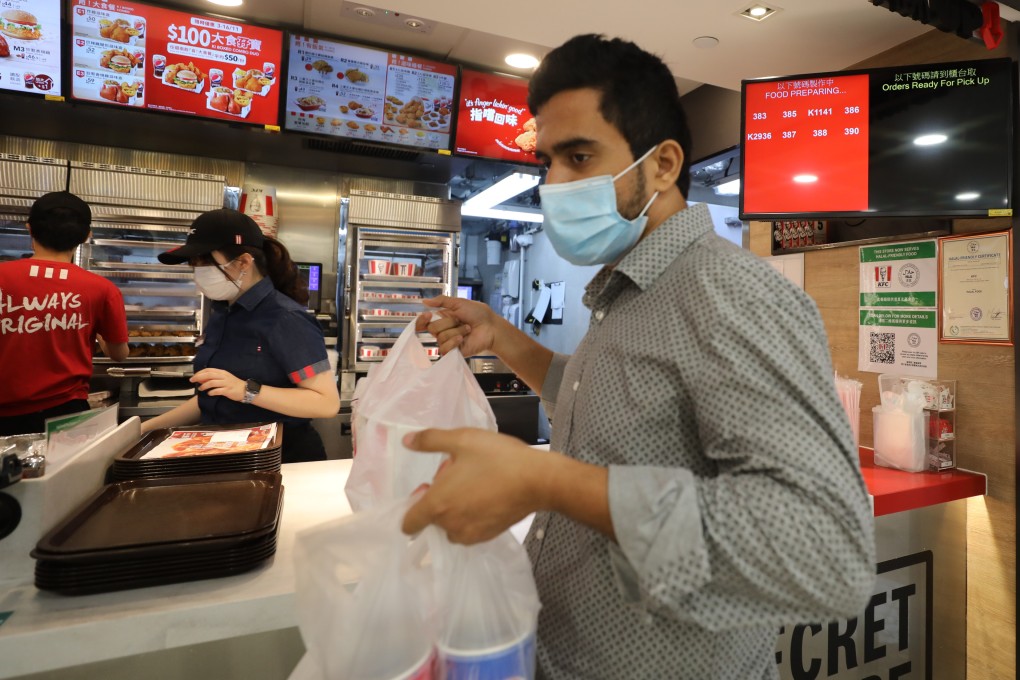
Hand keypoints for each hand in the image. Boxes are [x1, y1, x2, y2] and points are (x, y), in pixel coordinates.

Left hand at [191, 368, 244, 401]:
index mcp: (222, 372)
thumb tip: (202, 379)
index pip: (208, 370)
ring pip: (212, 382)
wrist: (246, 390)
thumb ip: (214, 378)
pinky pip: (217, 391)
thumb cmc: (234, 384)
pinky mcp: (228, 390)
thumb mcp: (224, 378)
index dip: (200, 373)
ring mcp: (226, 383)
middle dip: (199, 377)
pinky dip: (211, 392)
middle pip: (209, 375)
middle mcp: (224, 376)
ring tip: (201, 389)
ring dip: (204, 385)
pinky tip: (209, 393)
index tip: (194, 377)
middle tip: (192, 381)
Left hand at [401, 428, 548, 543]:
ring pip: (451, 526)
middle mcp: (450, 526)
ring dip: (455, 510)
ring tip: (474, 485)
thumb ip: (430, 441)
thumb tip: (406, 442)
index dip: (413, 505)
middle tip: (459, 475)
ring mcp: (470, 534)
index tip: (427, 487)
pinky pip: (468, 530)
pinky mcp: (488, 536)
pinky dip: (471, 517)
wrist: (537, 480)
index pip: (408, 523)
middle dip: (439, 499)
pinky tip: (487, 496)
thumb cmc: (497, 458)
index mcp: (438, 504)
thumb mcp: (462, 440)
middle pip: (432, 519)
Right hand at [415, 295, 499, 356]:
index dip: (422, 320)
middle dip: (448, 323)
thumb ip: (441, 301)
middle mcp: (443, 331)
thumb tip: (424, 301)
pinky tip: (462, 339)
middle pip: (432, 329)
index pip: (423, 324)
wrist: (490, 326)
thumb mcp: (459, 303)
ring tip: (467, 329)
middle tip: (460, 321)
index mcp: (442, 319)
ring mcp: (448, 342)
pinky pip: (444, 349)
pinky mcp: (454, 352)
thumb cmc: (478, 313)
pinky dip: (453, 342)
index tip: (428, 315)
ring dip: (456, 331)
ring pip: (440, 337)